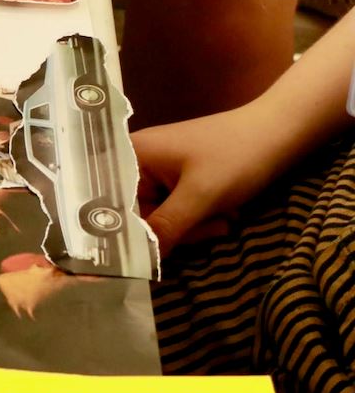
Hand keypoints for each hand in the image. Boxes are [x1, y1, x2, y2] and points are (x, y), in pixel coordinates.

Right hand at [130, 106, 277, 255]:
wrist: (282, 131)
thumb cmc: (237, 156)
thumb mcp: (200, 196)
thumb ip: (165, 229)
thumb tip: (135, 261)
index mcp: (132, 155)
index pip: (111, 202)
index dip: (122, 230)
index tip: (141, 255)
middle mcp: (139, 160)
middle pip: (138, 212)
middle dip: (172, 229)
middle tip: (209, 230)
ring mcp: (160, 169)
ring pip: (161, 215)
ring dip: (191, 226)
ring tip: (223, 221)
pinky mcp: (179, 177)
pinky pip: (176, 207)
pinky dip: (198, 216)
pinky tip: (223, 215)